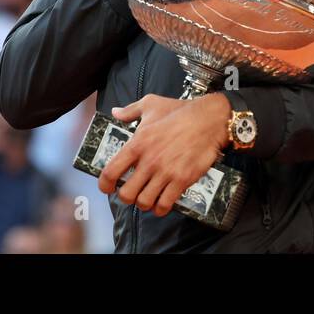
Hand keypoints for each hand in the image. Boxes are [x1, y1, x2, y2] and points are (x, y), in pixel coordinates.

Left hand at [98, 94, 231, 216]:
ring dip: (144, 203)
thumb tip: (115, 113)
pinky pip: (164, 204)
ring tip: (147, 198)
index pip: (111, 171)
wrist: (209, 120)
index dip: (104, 185)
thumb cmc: (179, 111)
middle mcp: (149, 161)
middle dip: (126, 197)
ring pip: (144, 202)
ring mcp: (165, 172)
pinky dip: (160, 208)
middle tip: (132, 193)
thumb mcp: (151, 104)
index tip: (107, 188)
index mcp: (137, 143)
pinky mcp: (181, 180)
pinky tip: (161, 204)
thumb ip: (130, 110)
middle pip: (126, 194)